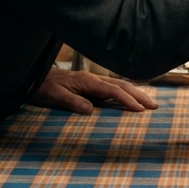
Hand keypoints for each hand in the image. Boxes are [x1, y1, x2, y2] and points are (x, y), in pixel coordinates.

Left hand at [28, 68, 158, 113]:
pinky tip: (130, 99)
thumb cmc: (44, 86)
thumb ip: (73, 102)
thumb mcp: (55, 96)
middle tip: (155, 106)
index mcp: (88, 81)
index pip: (113, 90)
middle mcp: (93, 80)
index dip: (127, 100)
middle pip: (121, 86)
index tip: (140, 109)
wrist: (34, 76)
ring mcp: (93, 82)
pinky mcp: (90, 86)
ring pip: (119, 86)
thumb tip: (91, 111)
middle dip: (139, 96)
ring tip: (149, 103)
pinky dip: (125, 93)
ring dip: (135, 93)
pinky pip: (112, 89)